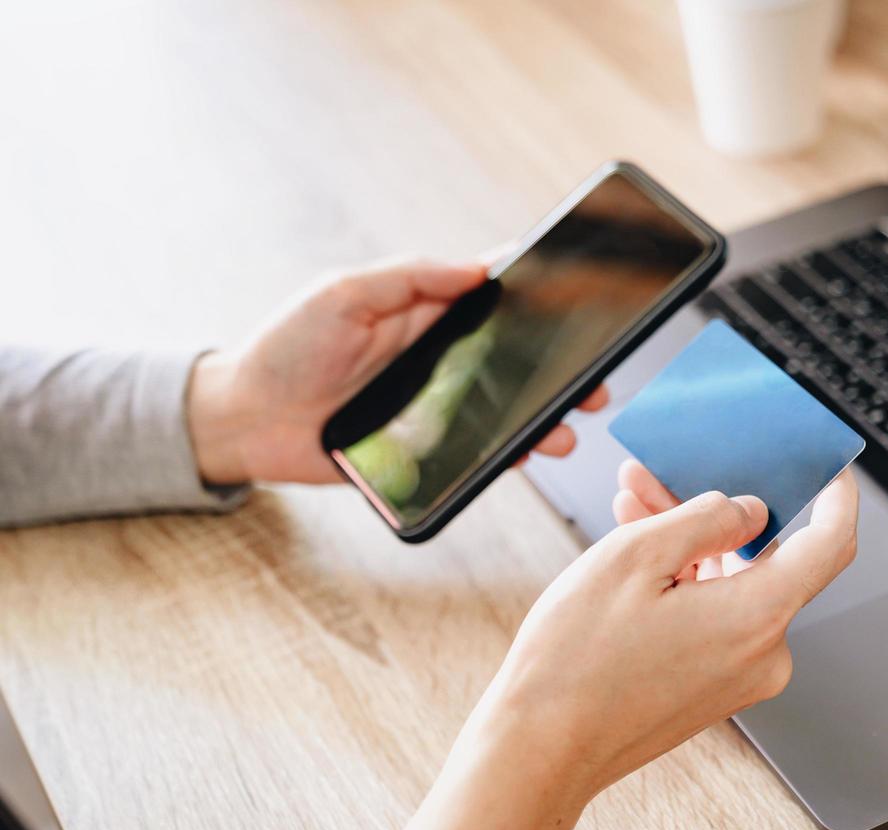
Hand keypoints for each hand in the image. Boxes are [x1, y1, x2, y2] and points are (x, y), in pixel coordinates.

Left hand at [185, 256, 607, 484]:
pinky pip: (476, 452)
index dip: (536, 293)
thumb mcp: (342, 294)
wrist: (243, 420)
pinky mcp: (423, 449)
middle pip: (514, 359)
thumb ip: (409, 276)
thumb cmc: (285, 348)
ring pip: (504, 409)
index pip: (493, 296)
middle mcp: (438, 358)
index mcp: (423, 312)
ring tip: (566, 425)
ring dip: (542, 417)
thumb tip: (480, 267)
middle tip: (593, 379)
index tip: (576, 293)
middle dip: (559, 369)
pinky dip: (507, 454)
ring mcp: (434, 406)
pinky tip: (528, 453)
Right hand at [391, 469, 859, 829]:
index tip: (828, 468)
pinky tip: (637, 555)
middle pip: (763, 557)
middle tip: (656, 475)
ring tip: (628, 507)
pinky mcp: (714, 689)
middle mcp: (764, 653)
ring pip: (732, 584)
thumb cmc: (576, 662)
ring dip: (688, 543)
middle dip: (712, 510)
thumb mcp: (635, 556)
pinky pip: (716, 617)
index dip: (836, 496)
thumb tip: (749, 511)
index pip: (831, 543)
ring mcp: (740, 677)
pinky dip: (684, 582)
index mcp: (757, 616)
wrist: (542, 751)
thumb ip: (707, 518)